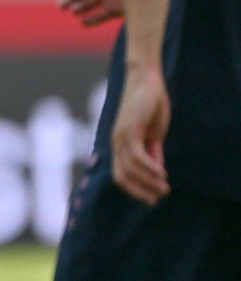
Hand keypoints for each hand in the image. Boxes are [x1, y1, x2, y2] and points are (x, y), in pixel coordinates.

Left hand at [110, 65, 170, 205]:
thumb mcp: (152, 134)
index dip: (134, 190)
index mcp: (119, 145)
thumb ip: (152, 151)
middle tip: (158, 198)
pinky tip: (162, 174)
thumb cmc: (149, 105)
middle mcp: (116, 142)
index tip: (151, 200)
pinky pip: (136, 155)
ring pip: (130, 169)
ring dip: (148, 181)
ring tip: (165, 187)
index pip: (120, 176)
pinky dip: (149, 167)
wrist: (146, 80)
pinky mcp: (129, 129)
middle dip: (139, 191)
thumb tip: (155, 172)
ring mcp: (120, 136)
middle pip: (121, 177)